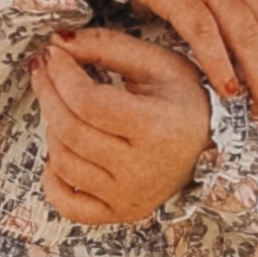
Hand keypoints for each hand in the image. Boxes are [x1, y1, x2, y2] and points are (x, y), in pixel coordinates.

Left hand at [34, 27, 211, 226]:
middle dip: (48, 94)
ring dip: (52, 129)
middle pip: (69, 131)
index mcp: (159, 127)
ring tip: (62, 107)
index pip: (88, 102)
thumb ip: (107, 47)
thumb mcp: (157, 63)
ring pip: (63, 163)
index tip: (53, 54)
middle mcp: (143, 169)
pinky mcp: (119, 213)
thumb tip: (59, 43)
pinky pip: (67, 204)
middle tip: (43, 70)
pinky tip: (62, 152)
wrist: (214, 144)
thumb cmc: (185, 101)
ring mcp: (129, 196)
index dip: (61, 74)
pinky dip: (52, 179)